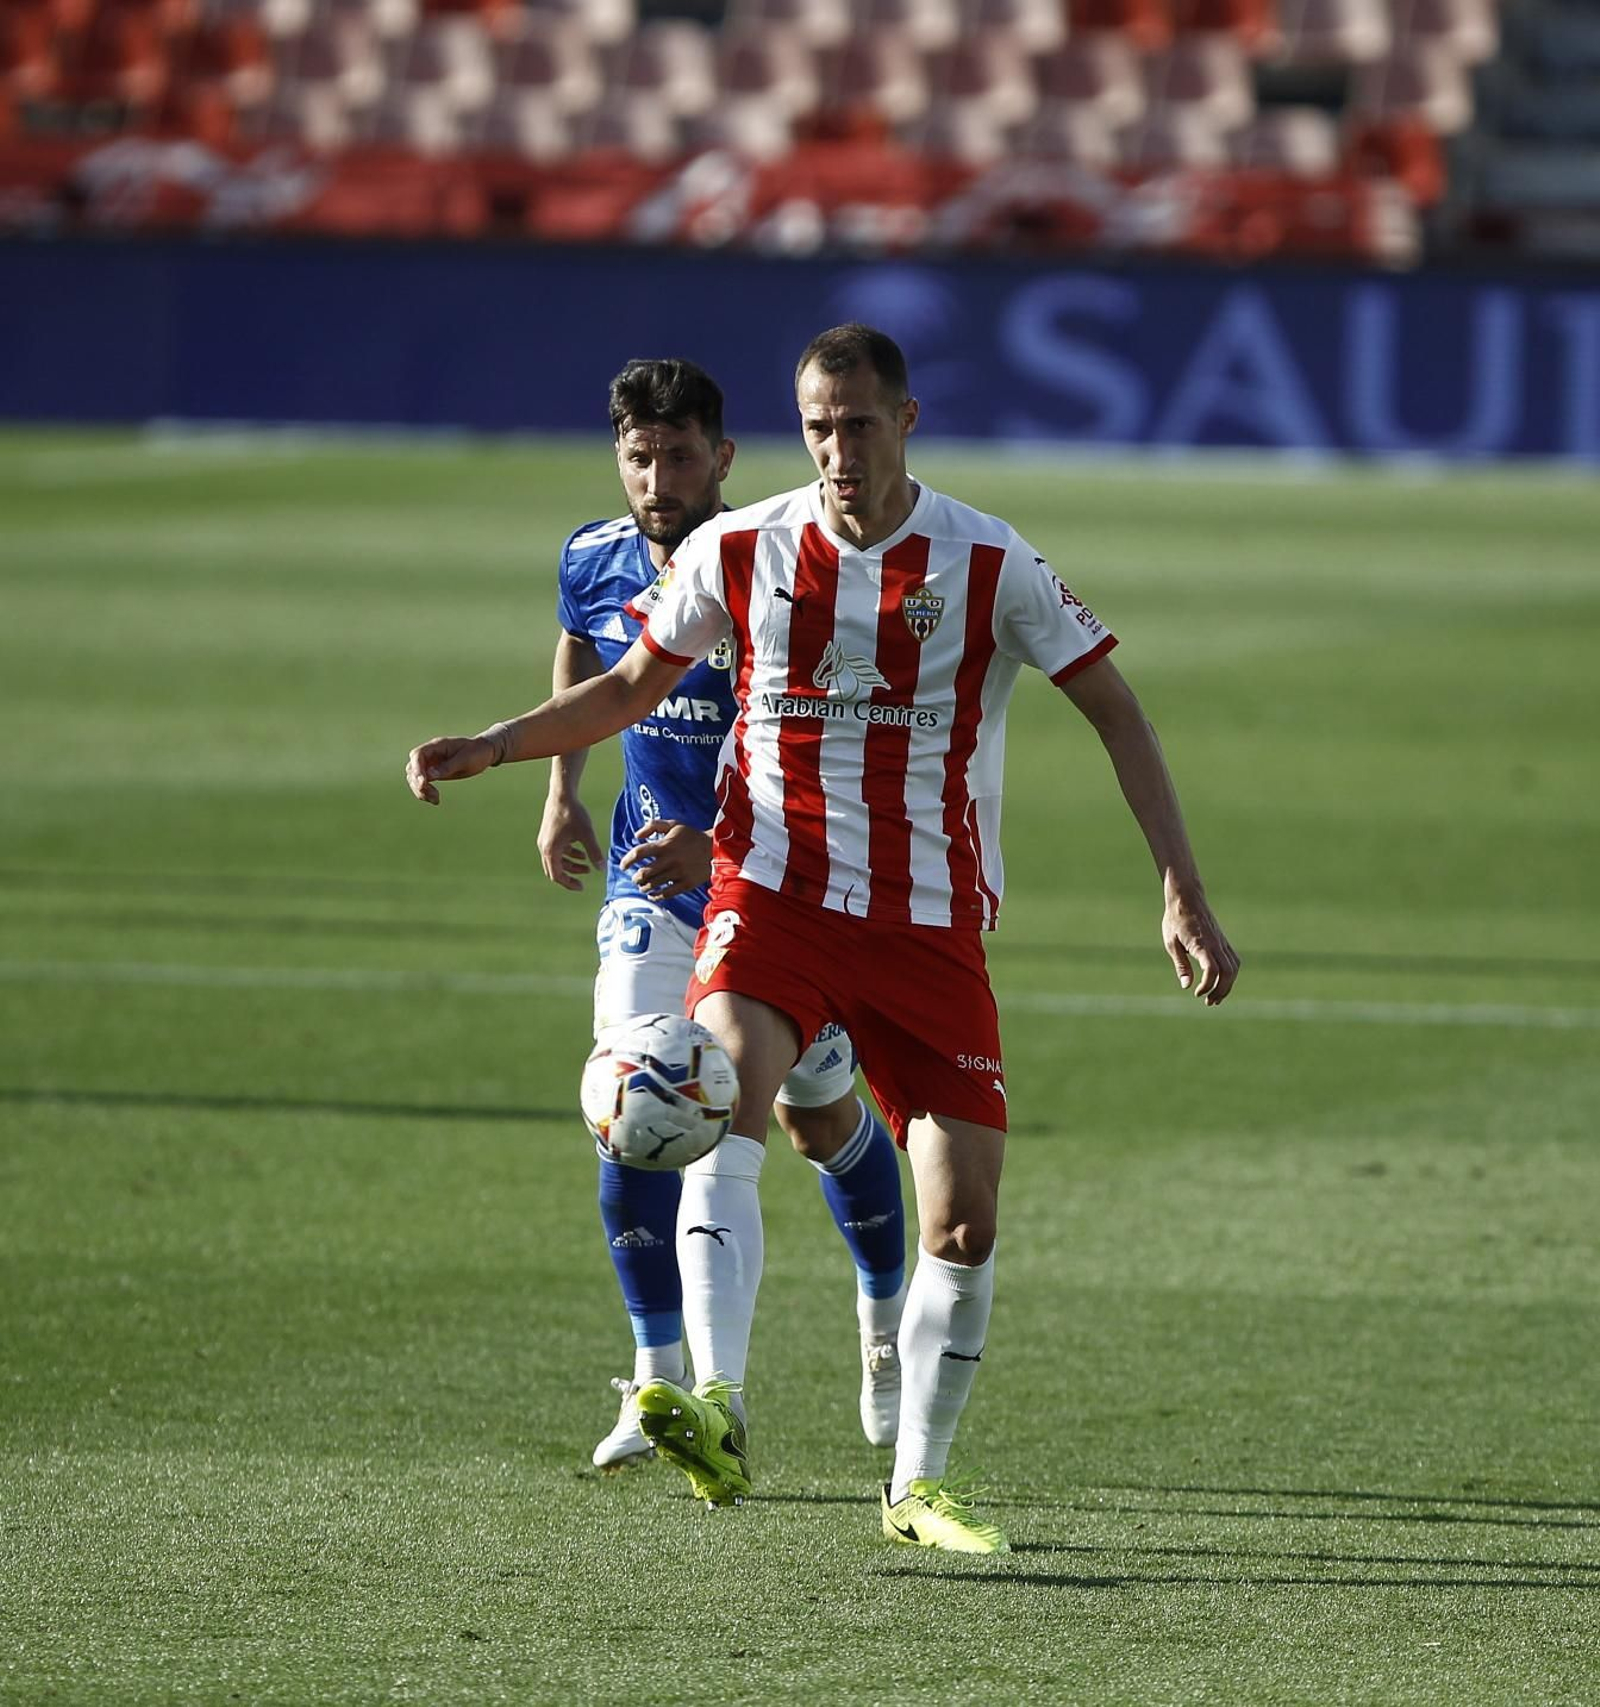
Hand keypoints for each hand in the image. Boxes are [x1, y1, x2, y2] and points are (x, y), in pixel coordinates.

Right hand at [405, 735, 492, 804]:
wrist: (485, 753)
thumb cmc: (476, 753)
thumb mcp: (465, 760)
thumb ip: (447, 767)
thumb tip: (429, 775)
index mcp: (437, 746)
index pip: (417, 755)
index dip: (417, 769)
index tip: (423, 783)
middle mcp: (431, 754)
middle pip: (413, 768)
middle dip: (418, 783)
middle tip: (433, 794)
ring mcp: (431, 763)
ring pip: (415, 777)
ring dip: (421, 790)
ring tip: (436, 800)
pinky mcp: (435, 772)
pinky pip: (423, 783)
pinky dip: (426, 792)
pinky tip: (436, 800)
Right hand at [539, 794, 603, 890]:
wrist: (562, 794)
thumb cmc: (573, 813)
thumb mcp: (587, 834)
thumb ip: (594, 852)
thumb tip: (601, 869)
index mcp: (551, 851)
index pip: (557, 876)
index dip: (569, 884)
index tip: (582, 887)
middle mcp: (545, 847)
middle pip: (555, 870)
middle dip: (570, 876)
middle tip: (583, 882)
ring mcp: (545, 840)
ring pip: (557, 860)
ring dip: (571, 865)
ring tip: (587, 865)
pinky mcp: (549, 834)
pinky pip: (557, 851)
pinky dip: (569, 854)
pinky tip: (582, 852)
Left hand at [618, 819, 711, 903]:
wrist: (716, 849)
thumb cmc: (692, 836)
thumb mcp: (674, 825)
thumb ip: (654, 826)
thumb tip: (637, 835)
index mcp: (665, 845)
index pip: (640, 853)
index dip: (628, 860)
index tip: (623, 866)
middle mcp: (670, 860)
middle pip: (644, 873)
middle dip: (636, 877)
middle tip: (636, 878)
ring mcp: (678, 873)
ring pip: (653, 884)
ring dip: (644, 887)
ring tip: (643, 886)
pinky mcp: (686, 883)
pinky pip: (667, 893)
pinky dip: (656, 896)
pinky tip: (653, 894)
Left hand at [1162, 883, 1239, 1006]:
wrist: (1187, 897)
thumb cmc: (1175, 919)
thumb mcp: (1171, 943)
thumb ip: (1181, 965)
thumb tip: (1187, 986)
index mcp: (1201, 944)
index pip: (1212, 969)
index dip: (1207, 984)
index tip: (1196, 992)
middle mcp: (1215, 943)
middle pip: (1228, 972)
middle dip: (1221, 990)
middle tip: (1209, 1002)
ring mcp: (1222, 941)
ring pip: (1234, 967)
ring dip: (1228, 985)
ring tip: (1215, 998)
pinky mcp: (1223, 941)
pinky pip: (1233, 960)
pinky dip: (1231, 974)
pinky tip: (1221, 983)